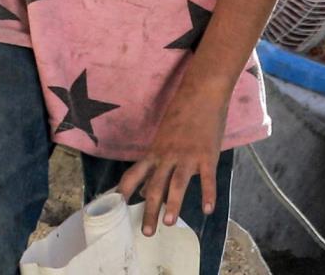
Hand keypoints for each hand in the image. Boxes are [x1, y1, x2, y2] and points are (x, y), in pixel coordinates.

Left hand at [117, 71, 229, 235]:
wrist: (202, 92)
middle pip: (155, 186)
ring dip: (173, 205)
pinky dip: (208, 194)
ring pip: (178, 184)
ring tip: (168, 223)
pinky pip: (207, 178)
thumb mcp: (163, 137)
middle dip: (150, 210)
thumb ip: (154, 163)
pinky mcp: (207, 155)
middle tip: (146, 232)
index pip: (134, 174)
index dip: (125, 192)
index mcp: (155, 151)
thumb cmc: (181, 113)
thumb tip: (144, 190)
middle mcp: (168, 156)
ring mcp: (188, 156)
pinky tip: (208, 209)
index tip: (116, 209)